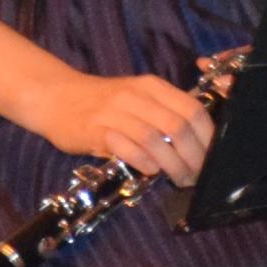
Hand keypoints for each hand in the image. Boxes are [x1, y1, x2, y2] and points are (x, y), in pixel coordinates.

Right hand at [28, 69, 215, 185]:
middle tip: (194, 177)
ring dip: (172, 165)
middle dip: (193, 157)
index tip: (210, 160)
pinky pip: (127, 147)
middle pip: (179, 127)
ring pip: (156, 139)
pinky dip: (144, 162)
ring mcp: (115, 112)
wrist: (56, 97)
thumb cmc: (102, 103)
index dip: (207, 138)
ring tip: (177, 179)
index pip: (193, 109)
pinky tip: (150, 171)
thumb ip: (164, 115)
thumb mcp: (137, 99)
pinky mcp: (96, 130)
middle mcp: (136, 95)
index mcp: (152, 86)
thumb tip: (196, 146)